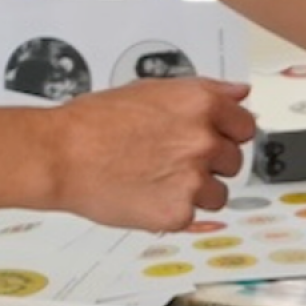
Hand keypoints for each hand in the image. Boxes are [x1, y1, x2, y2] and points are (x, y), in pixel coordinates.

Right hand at [49, 78, 255, 231]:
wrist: (60, 155)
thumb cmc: (94, 122)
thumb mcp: (151, 89)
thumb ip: (204, 92)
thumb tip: (239, 93)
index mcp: (202, 105)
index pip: (245, 126)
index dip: (226, 134)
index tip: (212, 140)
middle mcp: (204, 141)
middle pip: (233, 162)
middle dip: (208, 163)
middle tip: (170, 161)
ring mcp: (193, 180)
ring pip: (217, 194)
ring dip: (195, 191)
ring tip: (156, 180)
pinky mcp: (178, 213)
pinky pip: (191, 216)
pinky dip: (171, 211)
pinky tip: (145, 195)